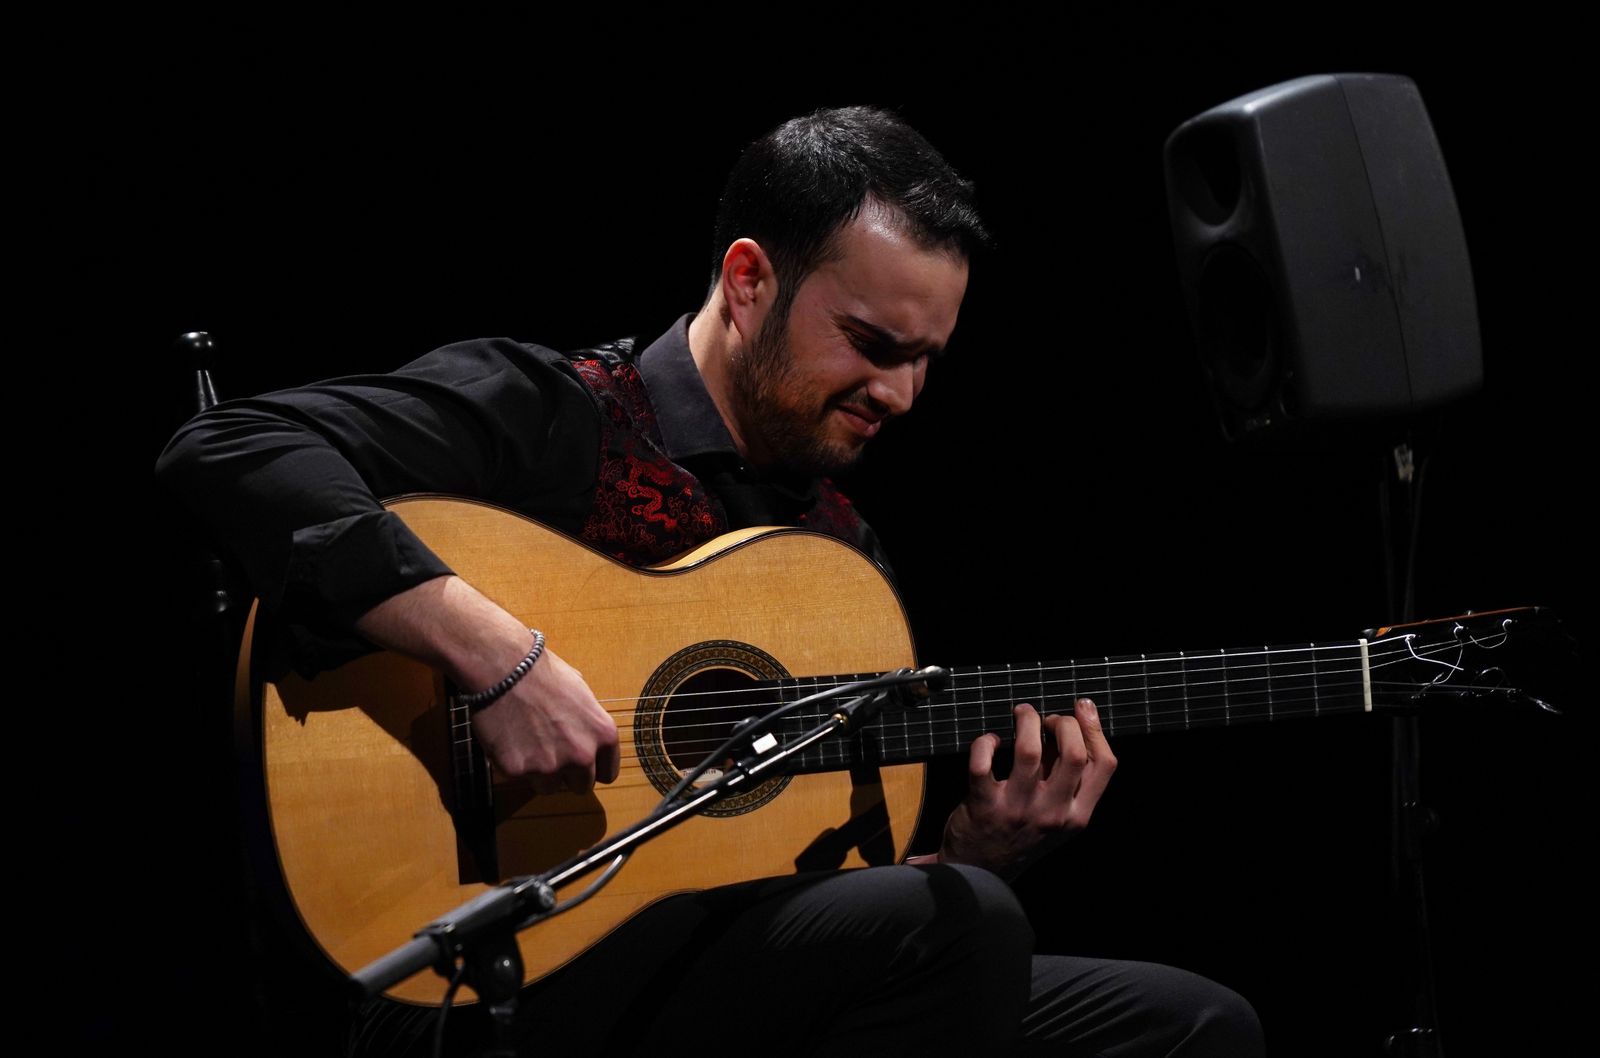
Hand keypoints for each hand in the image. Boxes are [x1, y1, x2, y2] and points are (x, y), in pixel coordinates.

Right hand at [470, 646, 620, 794]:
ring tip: (528, 743)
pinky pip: (520, 778)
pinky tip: (510, 741)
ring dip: (540, 774)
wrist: (503, 668)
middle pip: (581, 786)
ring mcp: (550, 766)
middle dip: (568, 775)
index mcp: (603, 734)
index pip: (608, 773)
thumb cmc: (542, 673)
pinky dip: (514, 765)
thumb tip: (586, 734)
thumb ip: (588, 722)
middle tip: (551, 754)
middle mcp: (582, 754)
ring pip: (549, 787)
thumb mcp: (581, 692)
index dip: (594, 769)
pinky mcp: (519, 771)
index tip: (583, 766)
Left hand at [937, 698, 1116, 876]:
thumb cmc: (1022, 835)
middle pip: (1073, 753)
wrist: (981, 873)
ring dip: (1026, 721)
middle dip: (1063, 722)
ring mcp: (1018, 809)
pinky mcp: (985, 806)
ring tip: (1021, 715)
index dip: (1095, 729)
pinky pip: (983, 762)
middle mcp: (1053, 813)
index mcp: (1078, 815)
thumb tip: (1067, 727)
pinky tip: (990, 742)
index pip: (1104, 765)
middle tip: (1047, 719)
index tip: (1082, 708)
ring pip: (1029, 750)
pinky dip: (985, 743)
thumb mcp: (1058, 816)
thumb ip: (1066, 778)